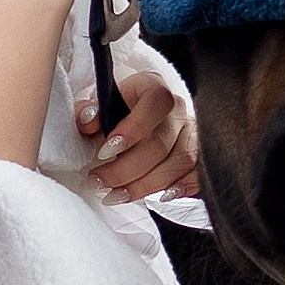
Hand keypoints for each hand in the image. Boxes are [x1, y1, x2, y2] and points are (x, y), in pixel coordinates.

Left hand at [77, 66, 199, 204]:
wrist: (135, 118)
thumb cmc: (116, 111)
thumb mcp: (98, 106)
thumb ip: (89, 112)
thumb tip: (87, 119)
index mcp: (152, 88)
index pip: (155, 103)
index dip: (133, 129)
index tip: (105, 151)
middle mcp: (177, 109)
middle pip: (160, 143)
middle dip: (125, 169)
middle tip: (99, 181)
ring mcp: (190, 132)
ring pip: (178, 162)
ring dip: (145, 185)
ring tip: (116, 195)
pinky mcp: (198, 154)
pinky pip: (197, 173)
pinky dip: (182, 187)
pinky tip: (160, 196)